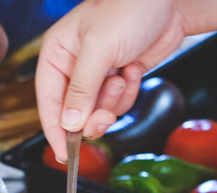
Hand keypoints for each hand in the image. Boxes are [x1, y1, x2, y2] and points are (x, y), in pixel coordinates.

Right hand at [35, 0, 188, 162]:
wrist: (169, 2)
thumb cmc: (129, 8)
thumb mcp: (99, 48)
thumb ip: (81, 89)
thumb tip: (69, 123)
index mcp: (57, 53)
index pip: (47, 100)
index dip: (54, 129)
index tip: (64, 153)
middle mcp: (73, 66)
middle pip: (73, 112)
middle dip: (93, 115)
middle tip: (106, 115)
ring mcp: (97, 75)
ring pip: (97, 112)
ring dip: (113, 102)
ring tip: (123, 77)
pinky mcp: (117, 79)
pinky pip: (117, 105)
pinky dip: (128, 95)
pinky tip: (133, 73)